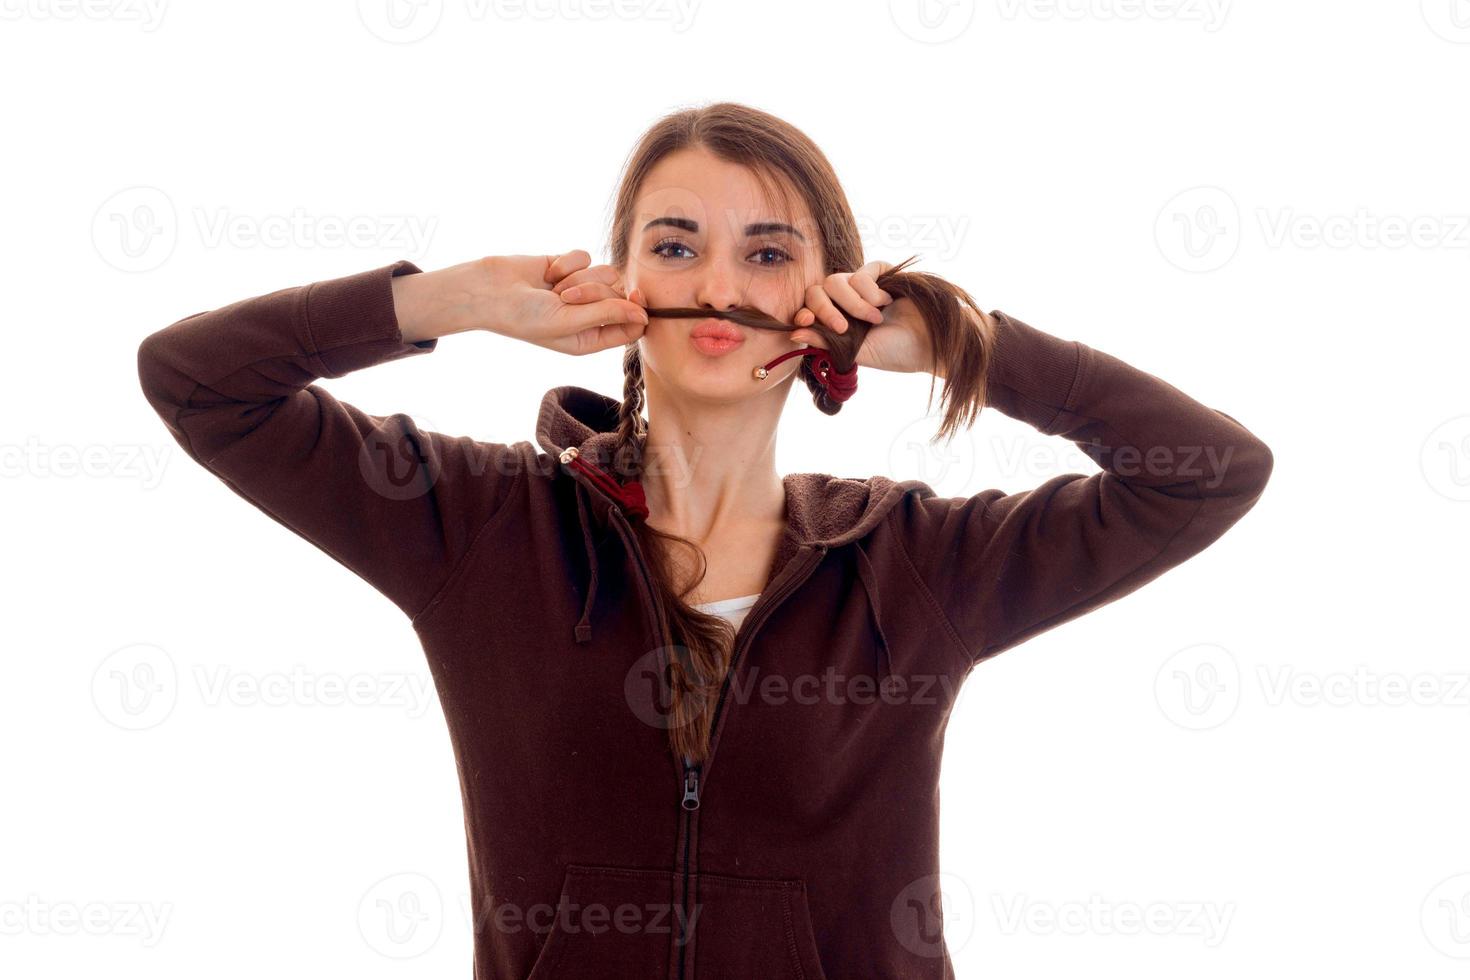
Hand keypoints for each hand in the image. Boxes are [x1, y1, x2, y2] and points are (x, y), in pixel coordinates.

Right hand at [483, 250, 649, 354]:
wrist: (489, 291)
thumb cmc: (525, 317)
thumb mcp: (568, 322)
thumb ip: (607, 315)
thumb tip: (644, 314)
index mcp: (591, 338)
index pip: (631, 326)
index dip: (636, 311)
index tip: (633, 296)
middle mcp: (589, 315)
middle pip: (619, 294)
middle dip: (595, 291)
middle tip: (565, 297)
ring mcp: (580, 288)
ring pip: (606, 272)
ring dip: (579, 277)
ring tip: (553, 288)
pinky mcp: (569, 266)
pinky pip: (586, 256)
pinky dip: (566, 262)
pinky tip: (548, 273)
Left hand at [788, 261, 931, 374]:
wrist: (929, 346)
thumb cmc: (895, 353)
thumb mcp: (855, 352)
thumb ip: (825, 341)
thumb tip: (794, 332)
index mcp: (838, 320)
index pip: (810, 307)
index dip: (804, 311)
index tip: (804, 321)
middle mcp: (846, 301)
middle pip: (818, 290)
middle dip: (826, 309)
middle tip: (844, 327)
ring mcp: (863, 286)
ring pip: (836, 281)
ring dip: (854, 304)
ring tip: (876, 319)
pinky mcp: (881, 273)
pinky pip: (861, 272)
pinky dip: (869, 290)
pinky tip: (885, 303)